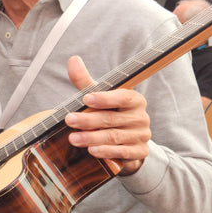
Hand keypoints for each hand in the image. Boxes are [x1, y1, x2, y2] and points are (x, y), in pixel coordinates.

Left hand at [63, 56, 149, 175]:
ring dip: (92, 138)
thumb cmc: (109, 113)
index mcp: (135, 100)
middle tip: (69, 120)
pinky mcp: (139, 152)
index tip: (86, 98)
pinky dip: (106, 151)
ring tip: (73, 138)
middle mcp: (141, 117)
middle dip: (88, 120)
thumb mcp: (98, 97)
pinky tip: (92, 150)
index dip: (105, 98)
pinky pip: (122, 152)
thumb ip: (85, 82)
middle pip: (112, 119)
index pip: (123, 97)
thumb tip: (73, 59)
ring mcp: (142, 136)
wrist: (125, 142)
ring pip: (114, 136)